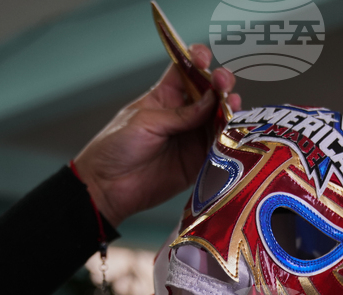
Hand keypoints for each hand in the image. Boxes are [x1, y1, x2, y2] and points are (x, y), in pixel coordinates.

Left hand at [72, 44, 241, 226]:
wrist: (108, 187)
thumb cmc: (115, 147)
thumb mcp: (145, 122)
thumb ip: (180, 115)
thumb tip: (211, 101)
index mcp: (164, 97)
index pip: (186, 71)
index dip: (198, 60)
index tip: (204, 58)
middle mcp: (183, 115)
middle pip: (210, 93)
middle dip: (221, 84)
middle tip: (224, 84)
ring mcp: (192, 138)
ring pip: (219, 118)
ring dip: (230, 110)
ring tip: (232, 106)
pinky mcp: (198, 162)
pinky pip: (220, 147)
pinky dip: (230, 139)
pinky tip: (234, 131)